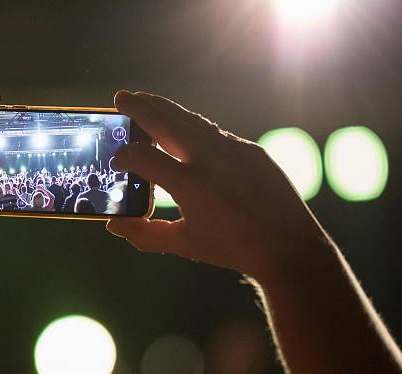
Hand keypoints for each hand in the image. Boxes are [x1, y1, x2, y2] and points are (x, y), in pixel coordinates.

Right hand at [107, 91, 330, 284]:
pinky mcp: (250, 150)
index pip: (144, 158)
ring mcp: (233, 150)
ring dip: (165, 110)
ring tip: (145, 101)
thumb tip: (113, 225)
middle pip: (166, 123)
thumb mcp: (183, 244)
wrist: (288, 245)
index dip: (125, 156)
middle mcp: (211, 159)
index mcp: (190, 185)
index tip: (117, 160)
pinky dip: (192, 127)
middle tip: (121, 97)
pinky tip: (181, 128)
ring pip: (191, 121)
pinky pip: (214, 133)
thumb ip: (144, 235)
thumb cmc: (232, 248)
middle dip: (140, 108)